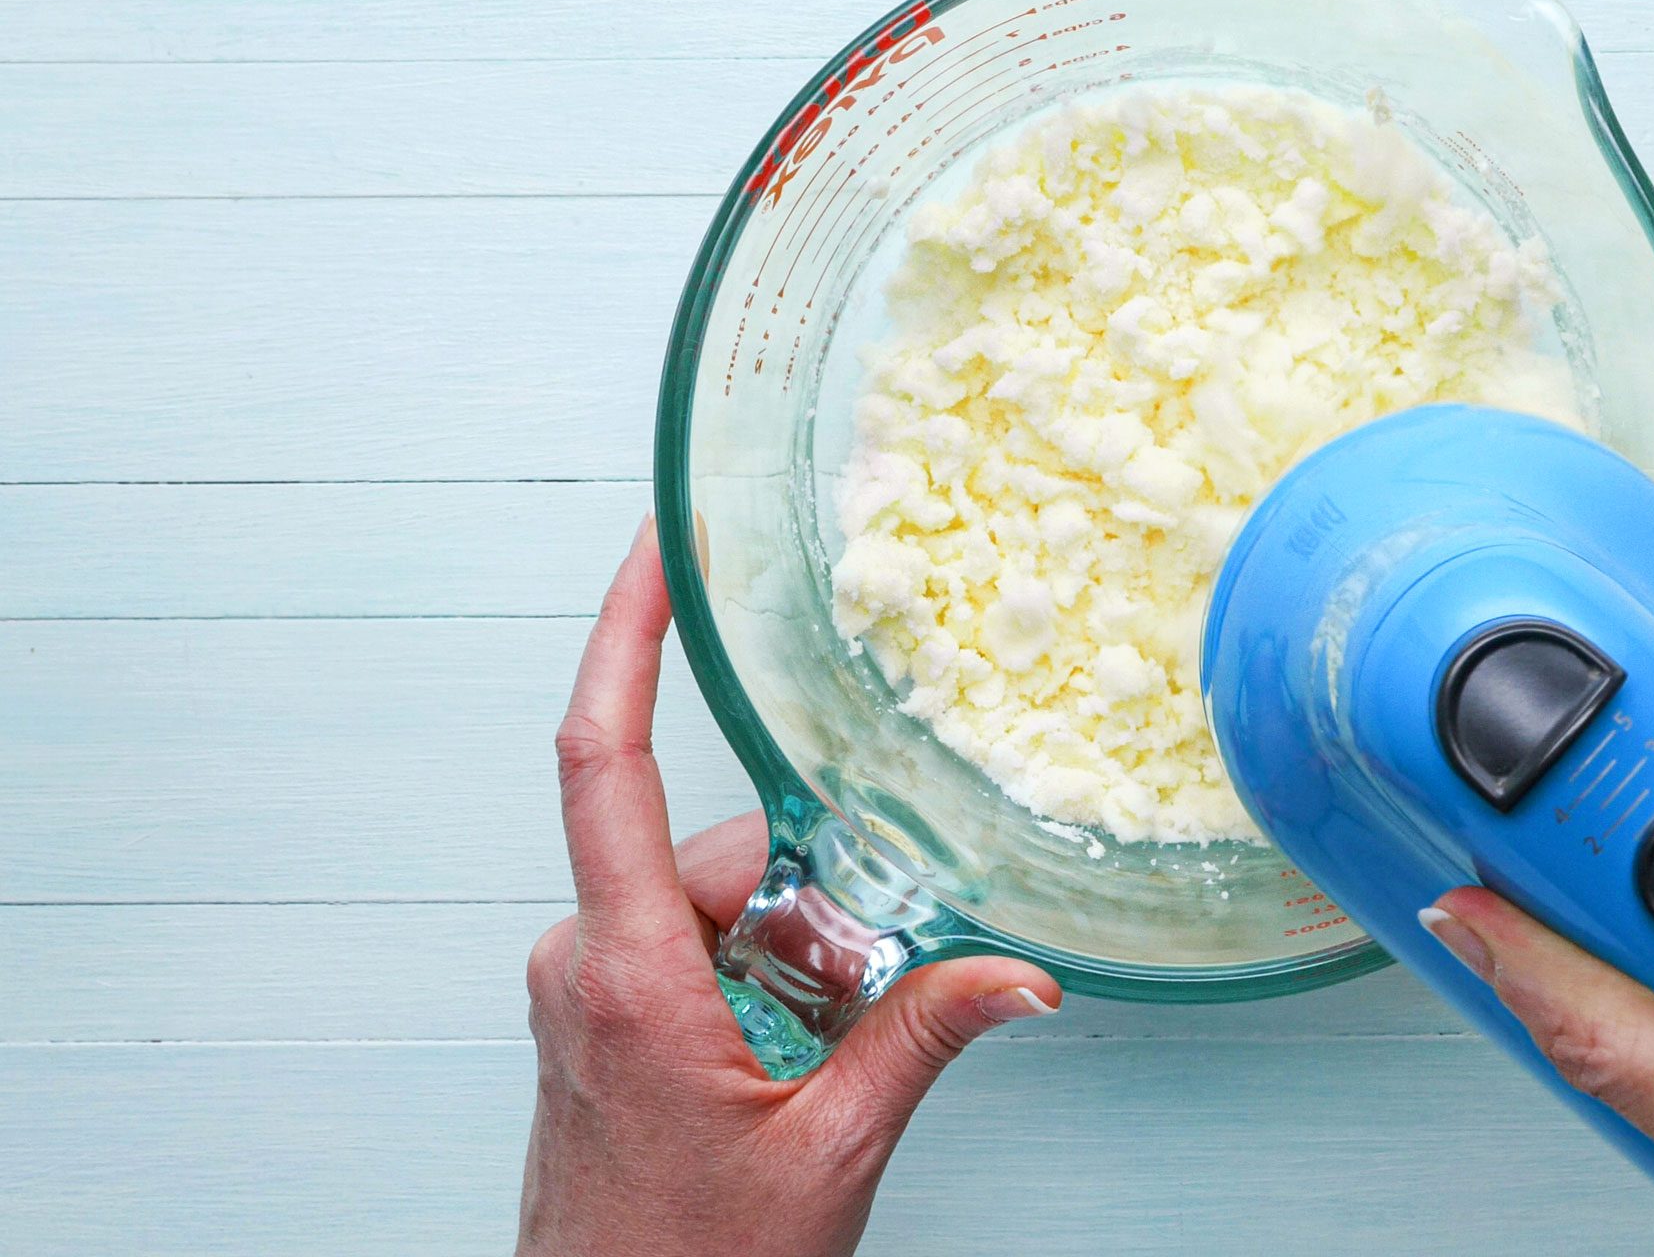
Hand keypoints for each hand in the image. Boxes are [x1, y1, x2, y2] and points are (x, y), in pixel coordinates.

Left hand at [517, 520, 1061, 1256]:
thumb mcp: (827, 1153)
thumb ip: (922, 1041)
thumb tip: (1020, 977)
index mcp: (628, 974)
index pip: (602, 759)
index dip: (625, 634)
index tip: (660, 547)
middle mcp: (587, 963)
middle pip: (715, 849)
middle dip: (813, 896)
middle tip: (872, 982)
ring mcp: (586, 990)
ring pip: (711, 902)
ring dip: (792, 951)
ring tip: (821, 1054)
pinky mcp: (599, 1015)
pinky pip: (690, 944)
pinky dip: (760, 974)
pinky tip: (792, 1052)